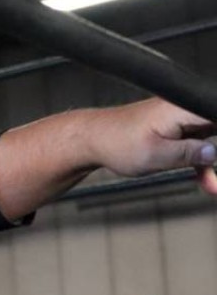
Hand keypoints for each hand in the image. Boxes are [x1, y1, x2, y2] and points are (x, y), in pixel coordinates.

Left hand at [90, 98, 216, 193]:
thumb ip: (188, 153)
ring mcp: (178, 120)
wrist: (91, 140)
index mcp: (181, 109)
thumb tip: (214, 152)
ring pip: (208, 140)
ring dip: (209, 162)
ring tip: (211, 185)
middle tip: (212, 175)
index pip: (214, 111)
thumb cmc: (115, 143)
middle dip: (215, 154)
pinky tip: (205, 181)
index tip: (213, 155)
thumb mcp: (155, 154)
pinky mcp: (173, 131)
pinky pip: (194, 146)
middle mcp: (182, 110)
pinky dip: (199, 163)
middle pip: (215, 126)